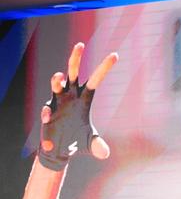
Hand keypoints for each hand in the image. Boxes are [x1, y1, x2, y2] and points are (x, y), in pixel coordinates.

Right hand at [38, 42, 117, 169]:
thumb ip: (98, 146)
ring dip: (57, 80)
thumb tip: (105, 153)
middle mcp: (71, 96)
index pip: (96, 80)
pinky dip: (46, 112)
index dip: (105, 68)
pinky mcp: (47, 112)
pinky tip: (47, 118)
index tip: (115, 55)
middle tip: (80, 45)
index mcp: (85, 99)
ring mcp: (58, 102)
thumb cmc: (77, 143)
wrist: (60, 151)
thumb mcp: (91, 145)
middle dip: (75, 59)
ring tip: (59, 76)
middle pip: (74, 73)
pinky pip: (47, 109)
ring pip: (56, 85)